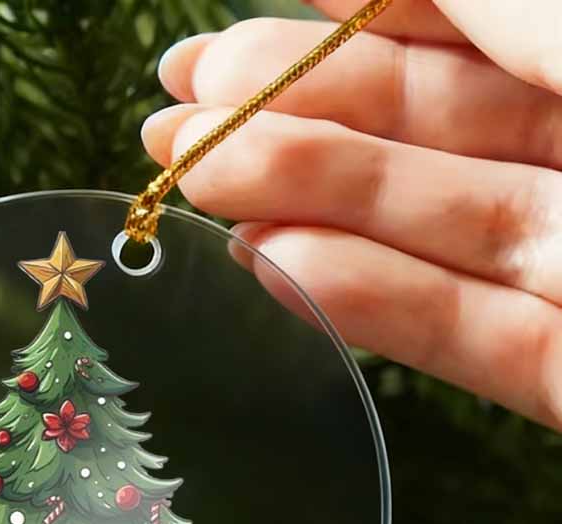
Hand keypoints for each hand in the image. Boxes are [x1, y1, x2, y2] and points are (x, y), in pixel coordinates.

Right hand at [142, 0, 561, 429]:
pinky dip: (367, 304)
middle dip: (288, 122)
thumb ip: (506, 7)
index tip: (226, 48)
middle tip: (174, 127)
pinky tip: (274, 267)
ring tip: (198, 185)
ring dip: (301, 207)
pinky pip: (463, 335)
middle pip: (420, 136)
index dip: (342, 28)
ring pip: (425, 233)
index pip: (458, 39)